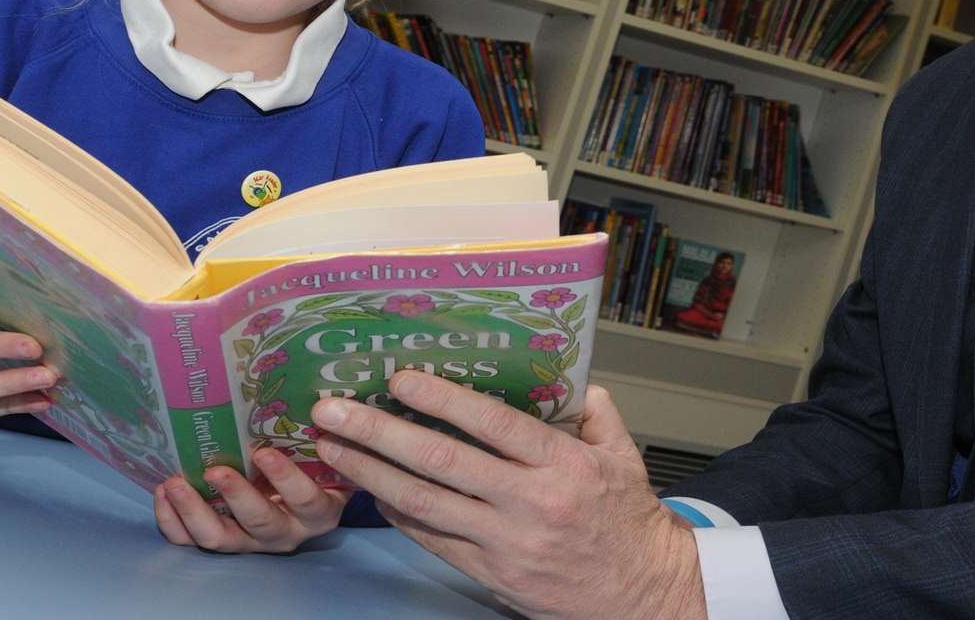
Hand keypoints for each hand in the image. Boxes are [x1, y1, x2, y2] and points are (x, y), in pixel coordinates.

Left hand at [153, 446, 347, 552]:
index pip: (305, 500)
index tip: (264, 453)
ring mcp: (250, 542)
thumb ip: (322, 438)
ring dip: (194, 511)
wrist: (304, 497)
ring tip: (175, 482)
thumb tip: (315, 403)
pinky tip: (163, 493)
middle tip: (213, 470)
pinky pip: (190, 540)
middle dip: (235, 496)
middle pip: (259, 522)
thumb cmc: (315, 466)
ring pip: (219, 539)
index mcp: (318, 511)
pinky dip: (173, 521)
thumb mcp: (325, 454)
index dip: (285, 479)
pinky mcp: (222, 541)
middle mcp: (285, 532)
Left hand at [310, 373, 705, 619]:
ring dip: (370, 473)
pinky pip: (432, 539)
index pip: (492, 424)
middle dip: (379, 433)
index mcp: (562, 465)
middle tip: (334, 411)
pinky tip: (372, 490)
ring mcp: (504, 541)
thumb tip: (574, 379)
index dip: (442, 399)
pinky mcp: (490, 573)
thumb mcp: (625, 457)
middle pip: (441, 461)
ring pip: (423, 503)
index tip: (400, 378)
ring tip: (332, 449)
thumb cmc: (630, 523)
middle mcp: (528, 501)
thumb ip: (595, 413)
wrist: (642, 595)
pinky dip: (396, 514)